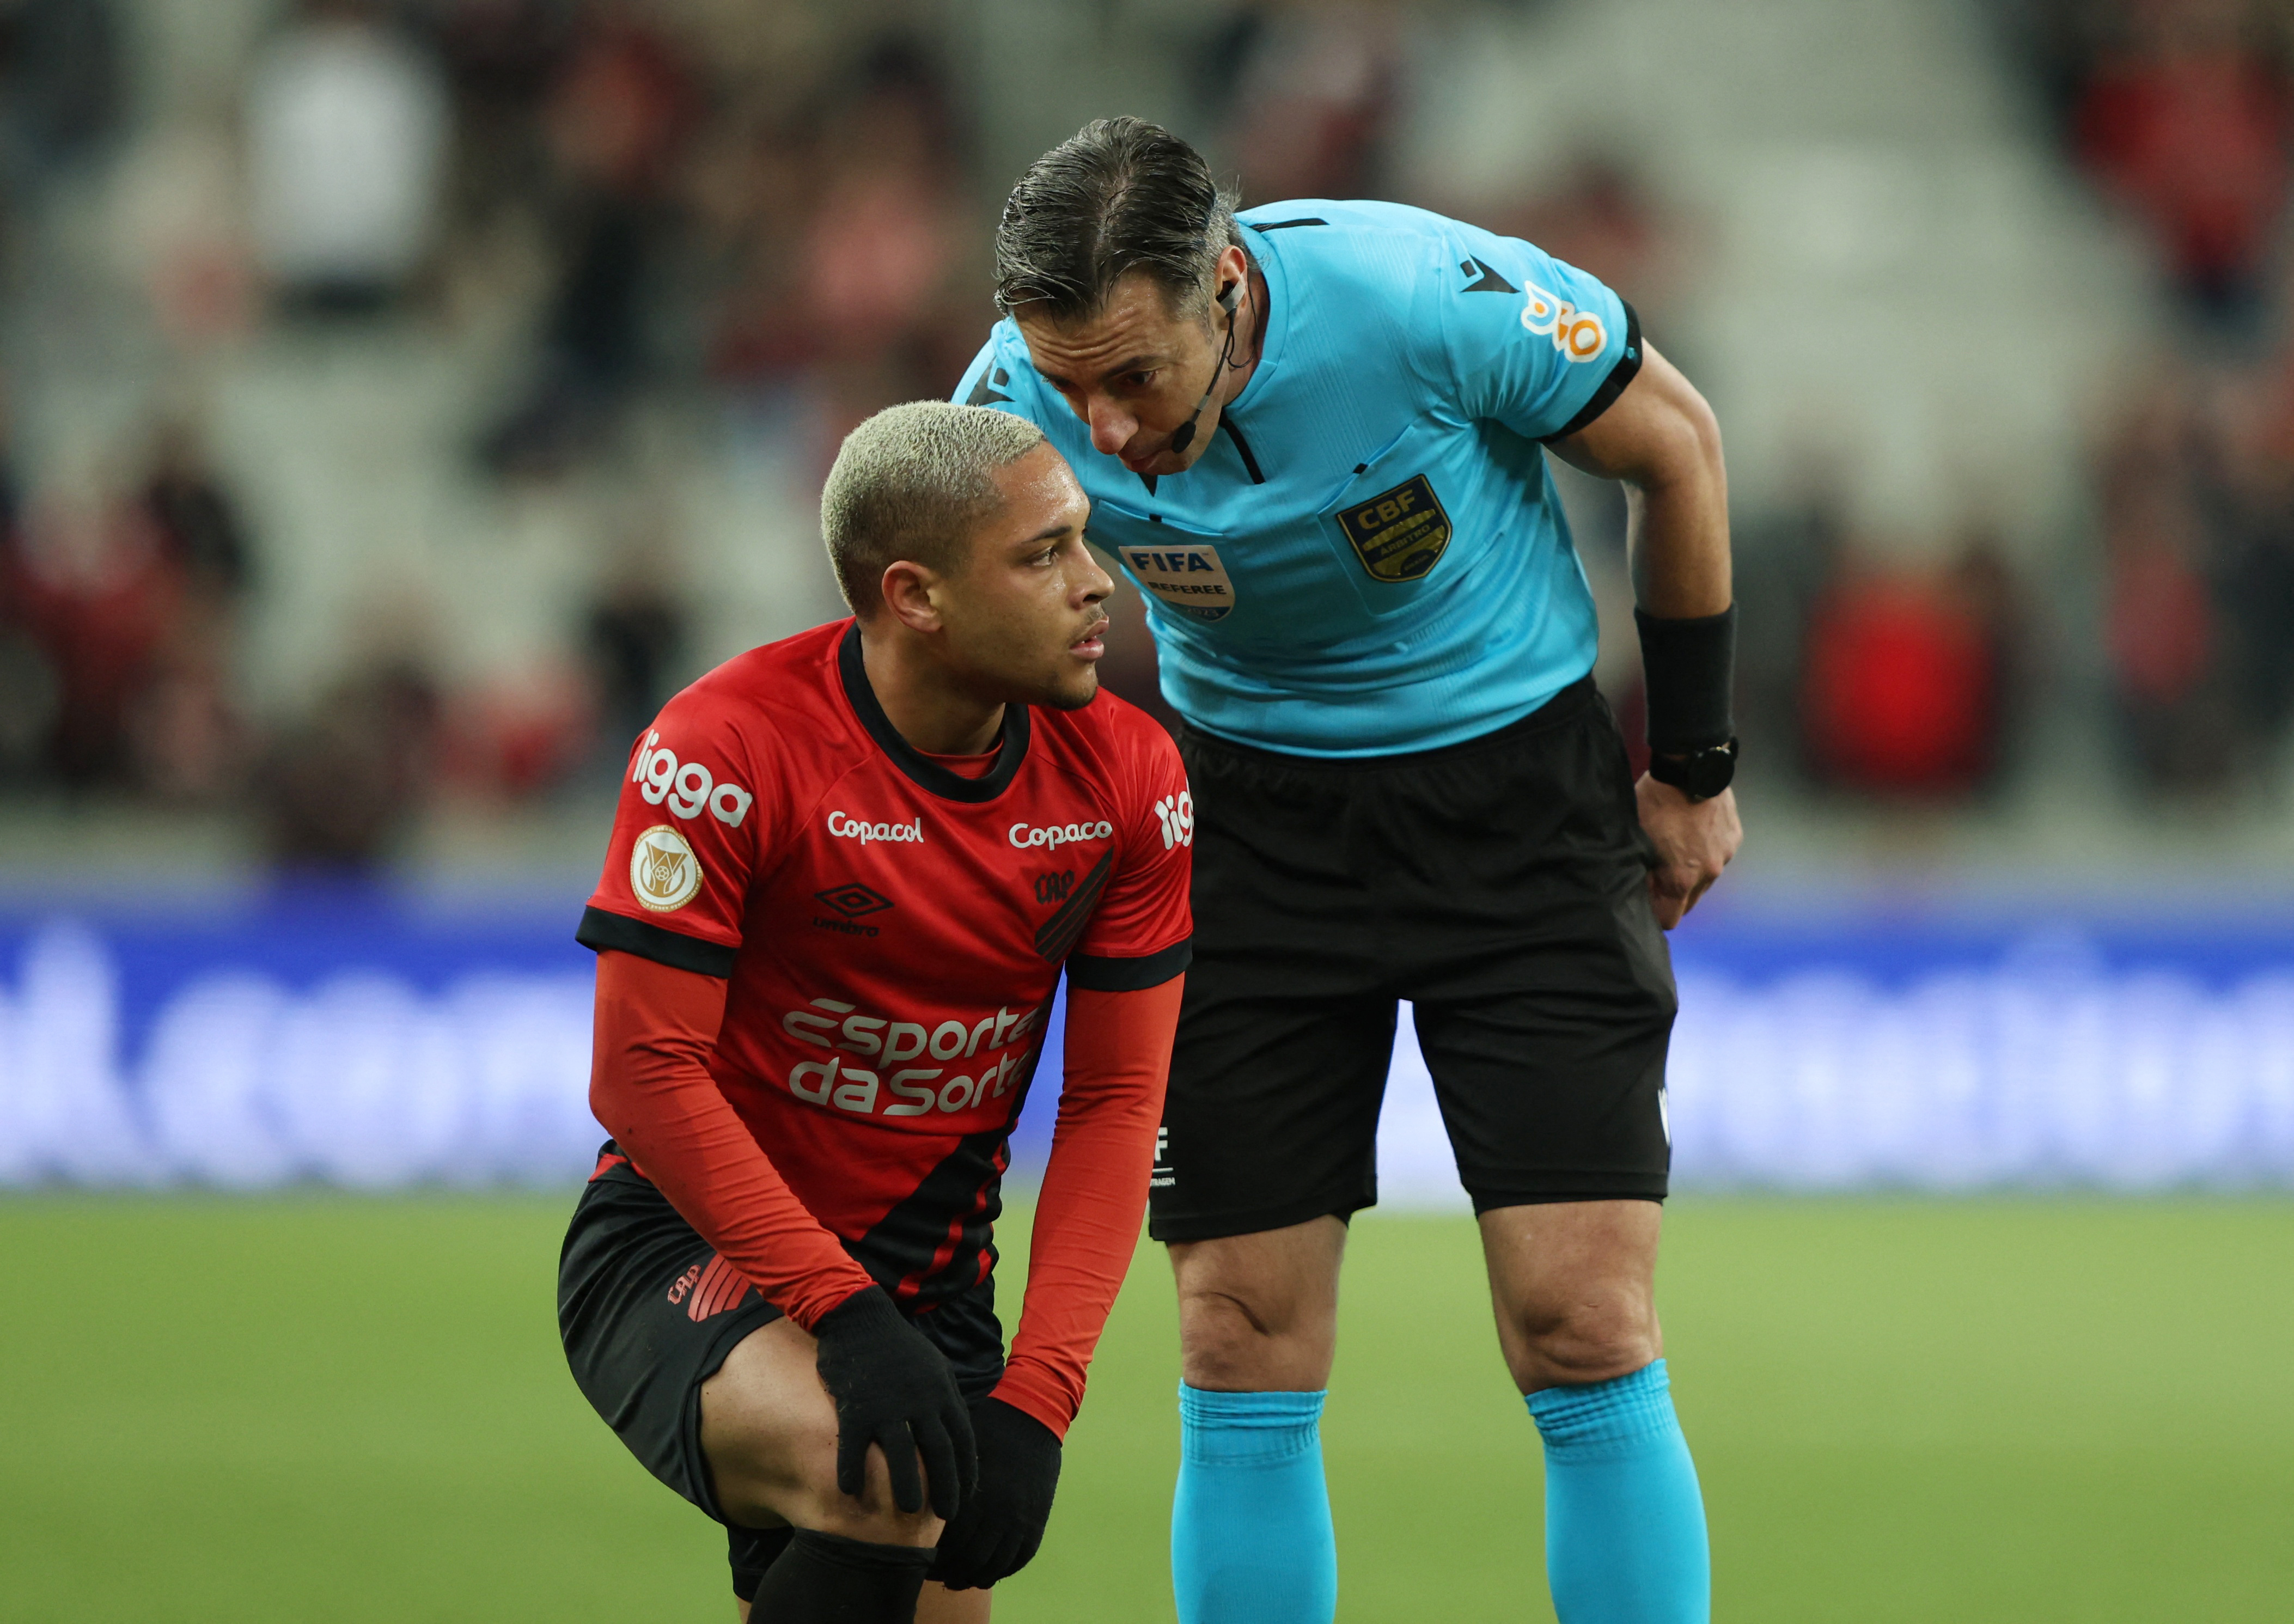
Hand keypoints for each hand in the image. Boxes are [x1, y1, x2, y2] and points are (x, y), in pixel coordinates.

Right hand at [811, 1286, 977, 1518]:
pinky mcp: (856, 1405)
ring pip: (902, 1454)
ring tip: (910, 1511)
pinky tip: (851, 1492)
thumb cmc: (898, 1345)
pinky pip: (855, 1445)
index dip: (966, 1470)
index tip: (967, 1495)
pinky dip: (853, 1470)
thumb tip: (959, 1431)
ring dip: (907, 1485)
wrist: (859, 1317)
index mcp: (942, 1392)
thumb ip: (947, 1397)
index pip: (962, 1439)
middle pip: (938, 1452)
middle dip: (946, 1486)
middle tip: (947, 1516)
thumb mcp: (935, 1365)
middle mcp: (920, 1401)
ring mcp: (887, 1404)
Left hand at [931, 1397, 1062, 1589]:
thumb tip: (909, 1498)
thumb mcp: (955, 1448)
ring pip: (995, 1565)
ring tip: (958, 1581)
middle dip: (950, 1573)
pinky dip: (1003, 1570)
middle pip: (970, 1560)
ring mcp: (1020, 1517)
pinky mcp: (1037, 1517)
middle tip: (934, 1576)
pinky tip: (988, 1573)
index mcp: (974, 1494)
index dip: (932, 1558)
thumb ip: (937, 1478)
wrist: (1030, 1412)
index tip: (918, 1562)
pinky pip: (1021, 1557)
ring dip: (974, 1578)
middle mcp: (998, 1512)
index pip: (949, 1542)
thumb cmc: (984, 1424)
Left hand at [1634, 776, 1739, 928]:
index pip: (1670, 920)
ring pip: (1705, 880)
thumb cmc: (1656, 802)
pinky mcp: (1734, 839)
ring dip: (1691, 873)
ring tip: (1676, 848)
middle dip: (1672, 896)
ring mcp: (1725, 856)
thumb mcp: (1638, 838)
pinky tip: (1693, 832)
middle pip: (1688, 903)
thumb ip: (1641, 872)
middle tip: (1657, 874)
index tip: (1646, 900)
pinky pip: (1718, 856)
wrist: (1691, 768)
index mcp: (1681, 878)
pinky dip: (1706, 851)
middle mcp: (1708, 873)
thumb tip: (1641, 892)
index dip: (1655, 913)